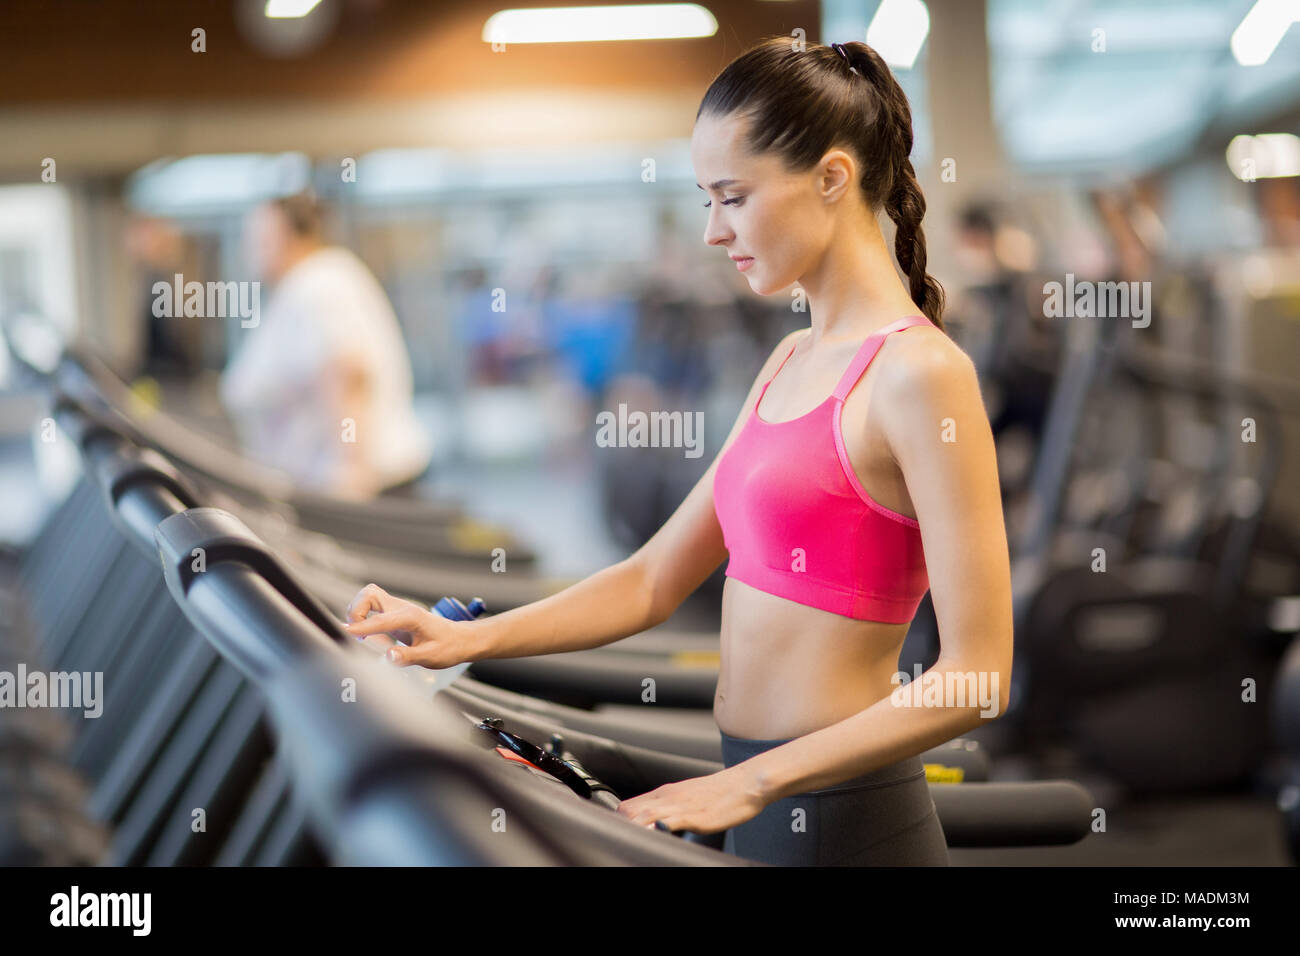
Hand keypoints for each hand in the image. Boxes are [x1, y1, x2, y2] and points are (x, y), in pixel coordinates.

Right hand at [343, 583, 479, 668]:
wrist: (459, 639)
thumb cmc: (447, 647)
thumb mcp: (430, 657)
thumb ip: (408, 656)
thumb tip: (388, 657)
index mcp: (410, 617)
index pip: (379, 620)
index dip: (361, 627)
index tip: (345, 633)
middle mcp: (401, 608)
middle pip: (369, 594)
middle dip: (356, 611)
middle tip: (358, 634)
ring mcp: (397, 608)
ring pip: (368, 596)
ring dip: (358, 611)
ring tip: (362, 634)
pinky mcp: (394, 613)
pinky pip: (372, 605)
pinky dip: (363, 615)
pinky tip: (368, 634)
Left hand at [614, 766, 768, 835]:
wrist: (746, 783)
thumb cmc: (720, 793)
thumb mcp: (688, 797)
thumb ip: (671, 807)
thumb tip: (656, 824)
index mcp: (664, 792)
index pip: (628, 806)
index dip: (620, 822)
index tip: (621, 834)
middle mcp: (668, 796)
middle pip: (628, 811)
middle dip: (621, 827)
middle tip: (624, 841)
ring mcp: (680, 805)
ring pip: (644, 815)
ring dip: (634, 829)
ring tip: (633, 841)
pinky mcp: (694, 816)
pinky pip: (669, 821)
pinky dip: (658, 829)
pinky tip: (656, 834)